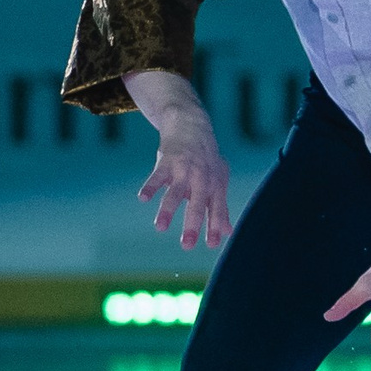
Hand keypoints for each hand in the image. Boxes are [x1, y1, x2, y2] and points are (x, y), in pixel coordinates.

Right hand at [124, 70, 229, 249]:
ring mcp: (184, 168)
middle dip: (192, 224)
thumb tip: (227, 232)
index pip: (216, 209)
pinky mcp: (167, 160)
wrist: (191, 125)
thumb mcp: (218, 180)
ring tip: (160, 228)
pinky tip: (143, 199)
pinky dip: (150, 186)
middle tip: (186, 245)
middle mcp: (202, 177)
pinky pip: (158, 175)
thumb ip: (220, 207)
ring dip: (168, 210)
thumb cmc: (206, 158)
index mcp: (215, 185)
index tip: (211, 245)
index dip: (214, 226)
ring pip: (176, 192)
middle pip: (197, 204)